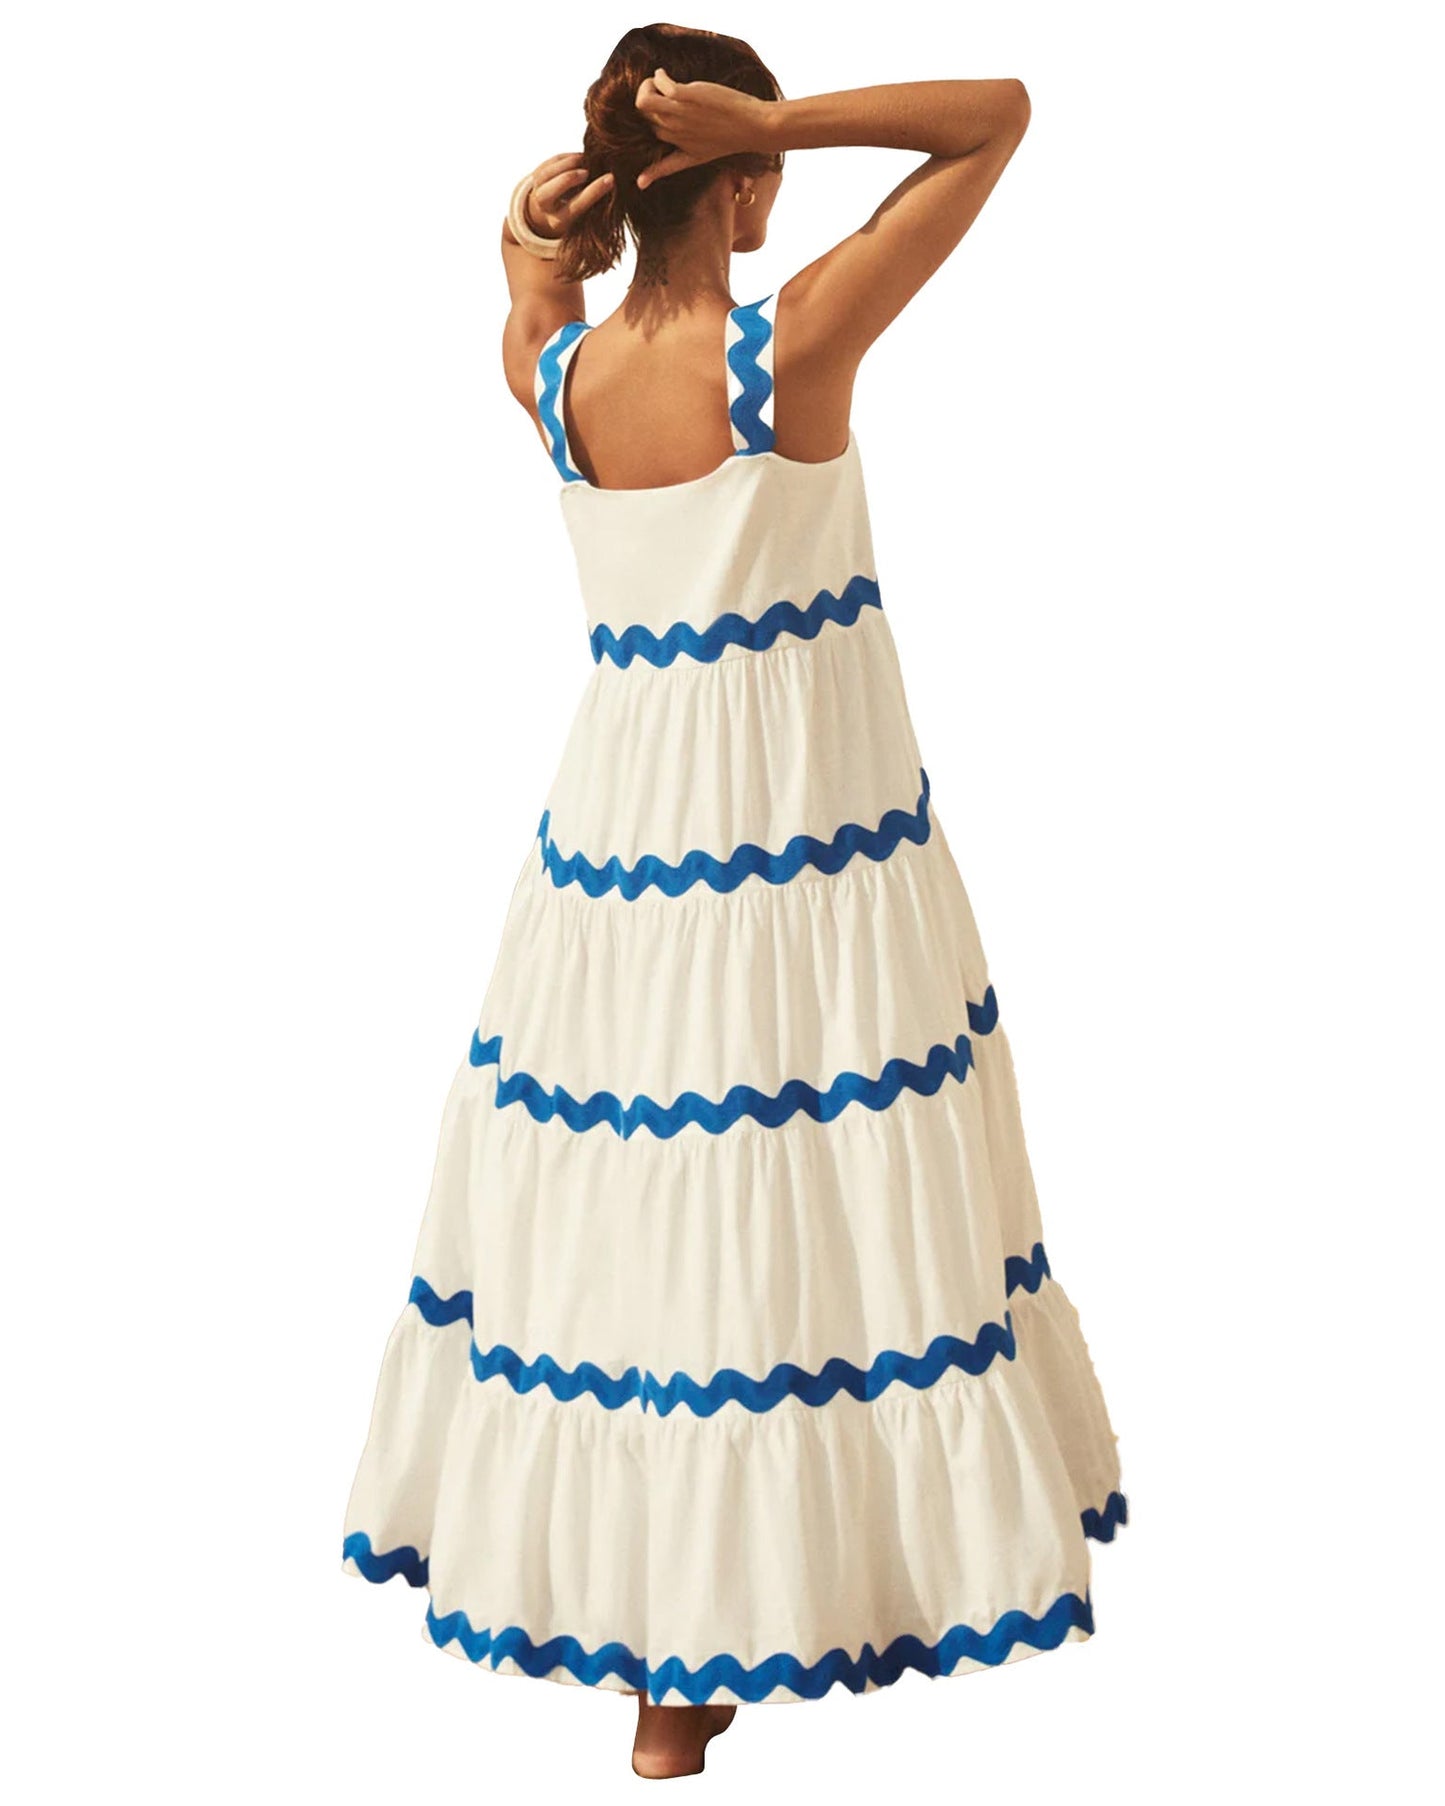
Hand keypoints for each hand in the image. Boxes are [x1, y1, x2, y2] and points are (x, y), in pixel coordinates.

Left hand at [519, 151, 614, 237]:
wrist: (544, 212)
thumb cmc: (571, 215)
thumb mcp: (581, 218)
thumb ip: (593, 203)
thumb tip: (611, 182)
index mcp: (559, 220)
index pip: (579, 203)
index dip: (596, 190)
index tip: (611, 178)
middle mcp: (544, 204)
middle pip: (564, 181)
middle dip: (580, 172)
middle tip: (591, 171)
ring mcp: (538, 186)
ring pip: (559, 166)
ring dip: (576, 162)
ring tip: (589, 163)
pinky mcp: (537, 171)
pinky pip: (557, 158)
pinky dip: (571, 157)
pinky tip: (581, 160)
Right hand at [634, 68, 773, 187]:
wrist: (752, 127)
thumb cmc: (731, 137)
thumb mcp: (701, 155)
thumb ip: (675, 162)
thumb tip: (653, 179)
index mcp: (680, 150)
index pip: (652, 148)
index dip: (646, 142)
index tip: (641, 175)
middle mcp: (675, 133)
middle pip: (645, 118)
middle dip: (647, 103)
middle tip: (657, 91)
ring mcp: (679, 115)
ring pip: (643, 101)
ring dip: (646, 87)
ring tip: (657, 81)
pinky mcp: (685, 96)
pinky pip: (658, 83)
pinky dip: (657, 76)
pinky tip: (662, 73)